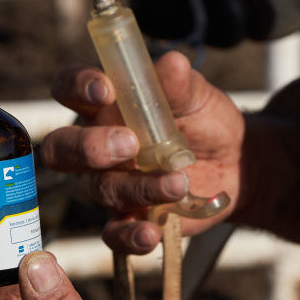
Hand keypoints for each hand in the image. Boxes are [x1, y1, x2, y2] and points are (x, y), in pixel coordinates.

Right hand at [41, 51, 245, 253]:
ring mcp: (112, 183)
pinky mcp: (130, 217)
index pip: (69, 89)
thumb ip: (179, 84)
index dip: (76, 87)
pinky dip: (130, 236)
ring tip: (178, 182)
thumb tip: (171, 63)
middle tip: (130, 144)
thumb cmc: (205, 121)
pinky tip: (152, 233)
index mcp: (105, 104)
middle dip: (89, 147)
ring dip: (138, 186)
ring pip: (101, 189)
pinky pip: (115, 234)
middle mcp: (97, 145)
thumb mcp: (198, 97)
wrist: (237, 164)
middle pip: (62, 149)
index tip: (105, 89)